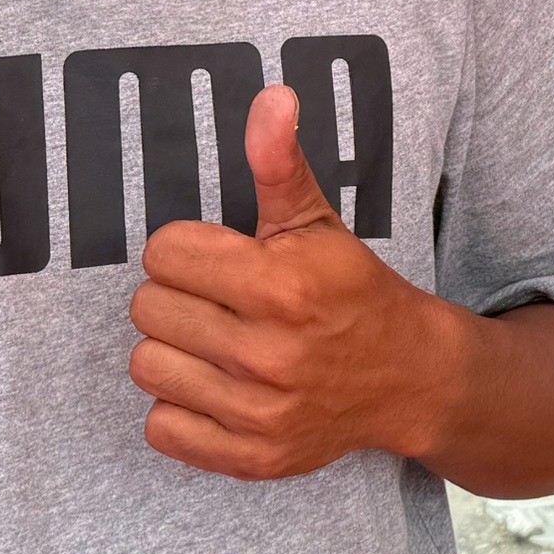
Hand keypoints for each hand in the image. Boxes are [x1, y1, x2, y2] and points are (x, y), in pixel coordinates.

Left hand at [129, 84, 460, 478]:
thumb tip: (271, 96)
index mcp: (280, 284)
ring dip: (175, 350)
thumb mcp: (316, 220)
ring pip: (146, 365)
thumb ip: (279, 161)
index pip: (163, 253)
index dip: (188, 249)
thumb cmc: (350, 289)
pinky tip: (218, 386)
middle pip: (147, 308)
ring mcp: (258, 412)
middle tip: (221, 301)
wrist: (407, 376)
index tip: (221, 259)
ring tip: (217, 342)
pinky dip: (180, 406)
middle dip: (179, 296)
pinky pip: (160, 426)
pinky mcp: (250, 457)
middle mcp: (267, 353)